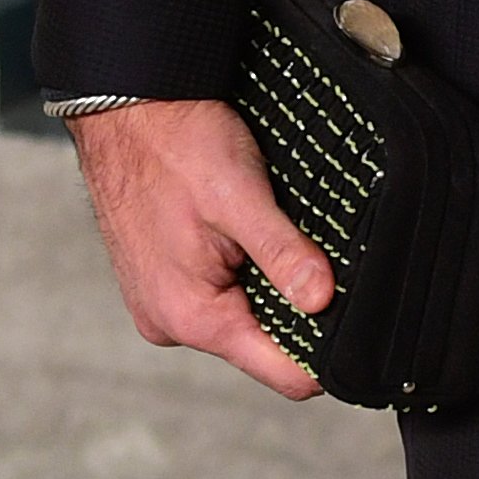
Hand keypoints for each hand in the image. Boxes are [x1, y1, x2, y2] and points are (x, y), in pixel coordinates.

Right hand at [67, 98, 334, 396]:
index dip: (325, 355)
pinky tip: (245, 232)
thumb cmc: (173, 144)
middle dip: (297, 309)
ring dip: (269, 283)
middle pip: (266, 346)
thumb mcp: (240, 197)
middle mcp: (171, 322)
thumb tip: (322, 300)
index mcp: (192, 316)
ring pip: (245, 316)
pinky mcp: (163, 281)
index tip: (354, 320)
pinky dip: (243, 269)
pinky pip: (220, 293)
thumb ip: (283, 254)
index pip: (282, 373)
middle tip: (311, 256)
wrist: (123, 106)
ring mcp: (163, 303)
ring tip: (268, 233)